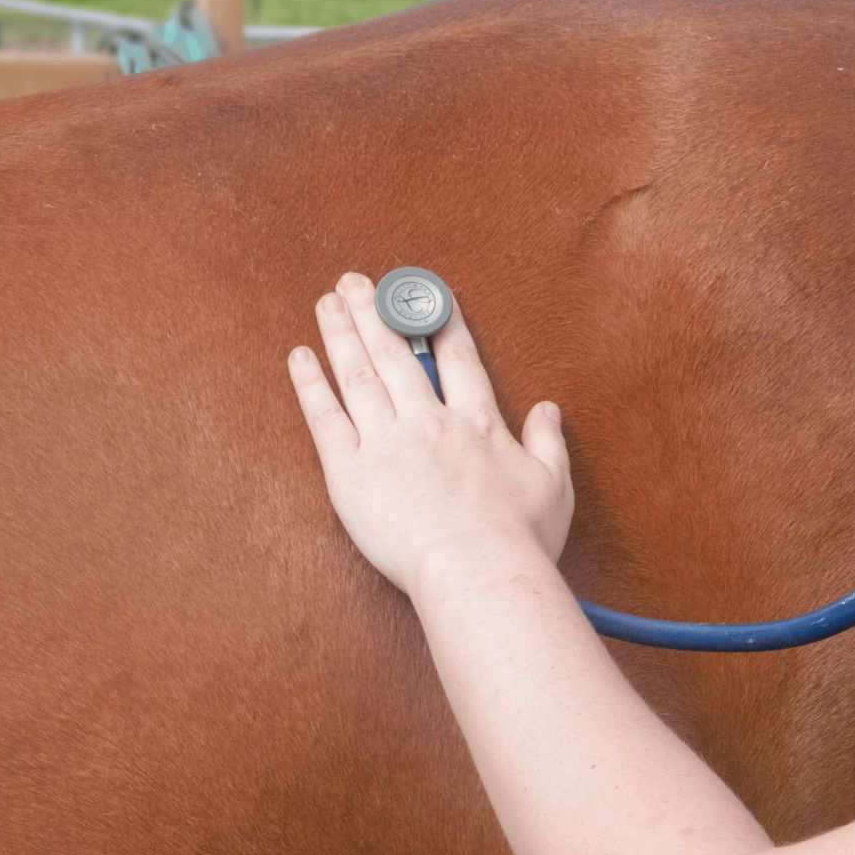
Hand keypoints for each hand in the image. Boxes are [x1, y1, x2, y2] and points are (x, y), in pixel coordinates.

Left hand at [286, 272, 572, 596]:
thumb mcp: (553, 485)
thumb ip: (550, 442)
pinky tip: (300, 356)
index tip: (426, 297)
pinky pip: (326, 418)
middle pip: (396, 354)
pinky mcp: (352, 472)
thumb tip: (548, 409)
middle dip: (375, 312)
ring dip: (342, 332)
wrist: (476, 572)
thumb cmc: (518, 539)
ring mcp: (387, 442)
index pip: (456, 358)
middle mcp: (428, 421)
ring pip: (358, 374)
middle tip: (355, 283)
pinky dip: (311, 384)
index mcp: (476, 422)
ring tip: (327, 301)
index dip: (440, 323)